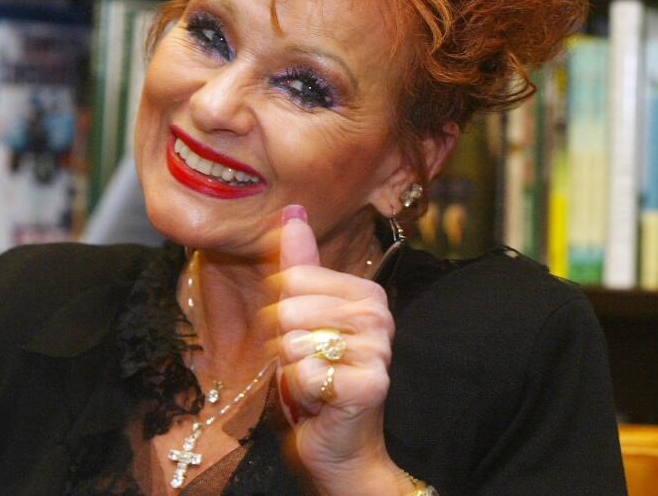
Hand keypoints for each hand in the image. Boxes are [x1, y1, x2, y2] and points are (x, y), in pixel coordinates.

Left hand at [264, 208, 405, 494]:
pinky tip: (318, 399)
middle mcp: (379, 315)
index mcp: (365, 292)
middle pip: (289, 308)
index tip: (302, 334)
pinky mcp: (370, 384)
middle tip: (305, 363)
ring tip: (312, 381)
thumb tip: (293, 212)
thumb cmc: (319, 378)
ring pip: (294, 342)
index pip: (292, 277)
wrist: (339, 444)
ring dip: (290, 369)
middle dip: (282, 343)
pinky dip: (299, 391)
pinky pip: (304, 373)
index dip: (279, 310)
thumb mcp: (301, 318)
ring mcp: (378, 350)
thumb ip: (298, 266)